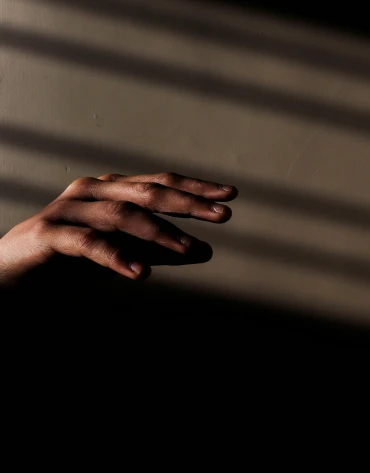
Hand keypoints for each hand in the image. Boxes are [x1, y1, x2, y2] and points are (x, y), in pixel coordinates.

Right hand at [0, 172, 237, 284]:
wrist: (11, 274)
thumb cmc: (71, 258)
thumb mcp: (125, 253)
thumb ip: (161, 250)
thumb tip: (206, 250)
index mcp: (111, 191)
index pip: (160, 184)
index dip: (195, 188)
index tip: (230, 196)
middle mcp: (92, 192)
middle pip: (148, 192)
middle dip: (189, 204)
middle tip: (223, 216)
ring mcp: (69, 210)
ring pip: (123, 215)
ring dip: (161, 233)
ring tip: (191, 250)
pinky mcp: (49, 234)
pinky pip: (89, 243)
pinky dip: (117, 257)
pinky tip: (141, 274)